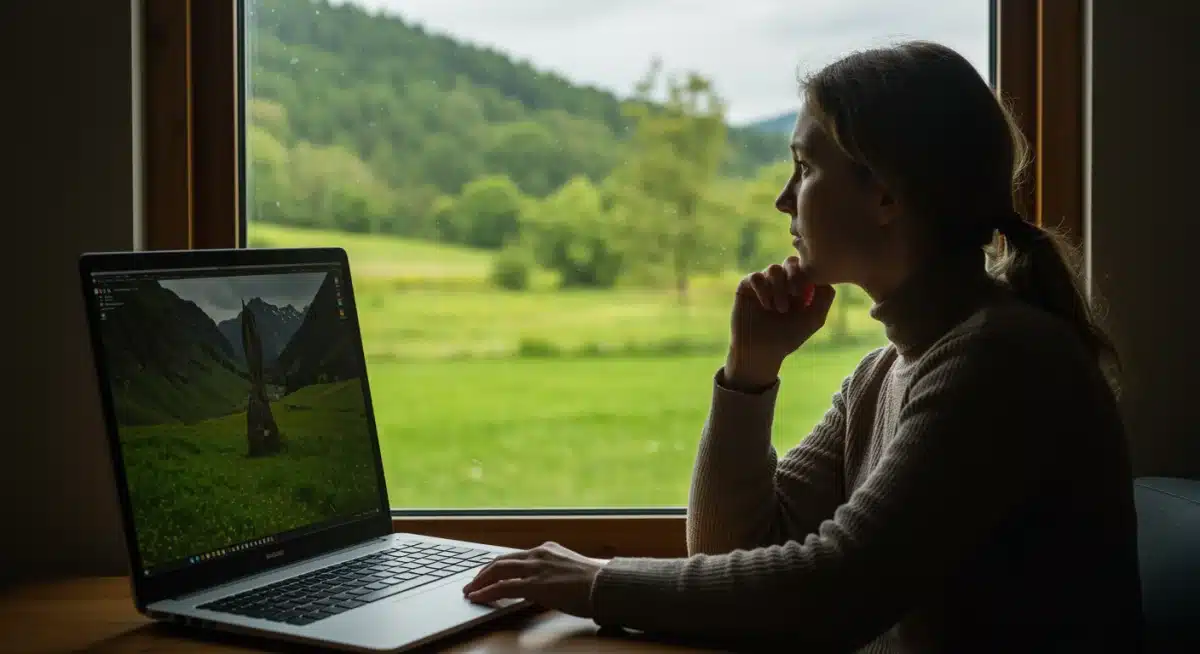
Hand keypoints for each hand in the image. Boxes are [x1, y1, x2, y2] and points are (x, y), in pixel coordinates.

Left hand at [462, 541, 605, 617]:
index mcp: (548, 550)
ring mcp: (536, 568)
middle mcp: (539, 554)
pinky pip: (503, 587)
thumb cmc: (596, 583)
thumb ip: (556, 574)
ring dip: (480, 581)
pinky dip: (487, 592)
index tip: (489, 572)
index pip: (516, 556)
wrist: (606, 585)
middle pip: (502, 560)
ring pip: (498, 570)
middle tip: (472, 582)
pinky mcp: (535, 585)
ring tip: (469, 590)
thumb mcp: (572, 571)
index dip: (499, 566)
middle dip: (484, 572)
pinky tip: (477, 597)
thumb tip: (549, 586)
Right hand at [726, 256, 835, 387]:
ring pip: (774, 269)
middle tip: (796, 293)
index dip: (809, 274)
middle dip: (795, 275)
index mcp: (798, 286)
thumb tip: (826, 277)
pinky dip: (763, 289)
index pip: (806, 267)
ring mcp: (763, 283)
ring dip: (780, 287)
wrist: (760, 351)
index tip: (808, 294)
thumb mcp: (814, 319)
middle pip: (790, 262)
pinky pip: (756, 276)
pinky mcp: (746, 287)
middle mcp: (780, 282)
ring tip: (780, 308)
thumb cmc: (788, 337)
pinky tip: (766, 306)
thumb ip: (824, 298)